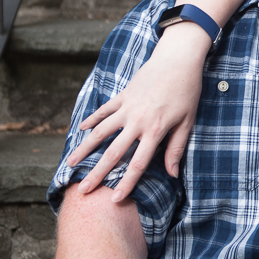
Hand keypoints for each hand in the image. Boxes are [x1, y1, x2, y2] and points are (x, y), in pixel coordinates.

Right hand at [68, 24, 209, 199]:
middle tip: (83, 190)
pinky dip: (91, 120)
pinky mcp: (122, 95)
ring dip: (84, 149)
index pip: (138, 163)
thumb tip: (172, 174)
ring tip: (71, 163)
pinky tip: (80, 129)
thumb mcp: (187, 121)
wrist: (178, 59)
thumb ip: (176, 148)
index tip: (115, 199)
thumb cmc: (187, 91)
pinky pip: (103, 110)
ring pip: (100, 132)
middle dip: (97, 173)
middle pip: (113, 153)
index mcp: (155, 130)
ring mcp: (126, 107)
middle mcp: (136, 121)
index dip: (127, 183)